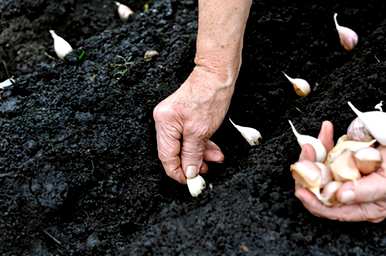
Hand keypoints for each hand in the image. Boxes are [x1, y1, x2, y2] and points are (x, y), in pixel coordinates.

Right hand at [153, 66, 234, 182]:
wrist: (217, 74)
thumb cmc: (209, 96)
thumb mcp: (201, 131)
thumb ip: (192, 154)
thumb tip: (189, 172)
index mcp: (164, 123)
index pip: (166, 157)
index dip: (178, 172)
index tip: (191, 182)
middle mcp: (164, 121)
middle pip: (175, 151)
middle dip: (192, 162)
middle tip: (206, 171)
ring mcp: (172, 118)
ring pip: (184, 145)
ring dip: (200, 153)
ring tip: (215, 158)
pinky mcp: (182, 116)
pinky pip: (188, 136)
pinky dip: (200, 144)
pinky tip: (212, 149)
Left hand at [295, 121, 385, 221]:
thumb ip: (367, 191)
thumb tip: (342, 196)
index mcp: (362, 206)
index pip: (330, 209)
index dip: (312, 201)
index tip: (300, 190)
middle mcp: (351, 192)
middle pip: (320, 185)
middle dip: (309, 168)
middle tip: (307, 152)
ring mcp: (348, 173)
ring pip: (321, 166)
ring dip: (315, 151)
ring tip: (316, 138)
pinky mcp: (347, 157)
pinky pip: (330, 151)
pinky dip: (326, 140)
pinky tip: (327, 129)